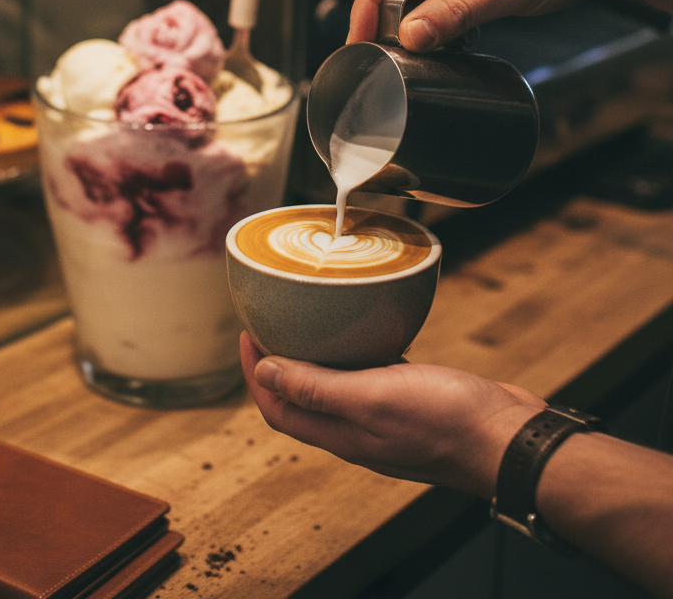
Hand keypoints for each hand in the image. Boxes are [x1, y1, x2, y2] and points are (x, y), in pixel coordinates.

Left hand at [241, 333, 543, 496]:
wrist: (511, 439)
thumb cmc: (447, 422)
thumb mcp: (374, 398)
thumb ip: (319, 389)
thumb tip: (264, 373)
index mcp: (341, 434)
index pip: (278, 408)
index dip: (255, 373)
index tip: (248, 332)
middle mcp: (357, 430)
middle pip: (300, 397)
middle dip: (279, 362)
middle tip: (273, 321)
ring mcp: (385, 418)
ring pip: (335, 386)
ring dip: (317, 357)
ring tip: (310, 321)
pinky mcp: (411, 402)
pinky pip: (371, 375)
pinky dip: (358, 353)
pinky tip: (367, 330)